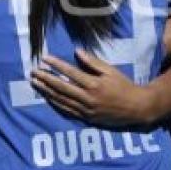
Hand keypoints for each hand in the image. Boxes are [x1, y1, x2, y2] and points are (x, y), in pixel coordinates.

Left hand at [31, 50, 155, 126]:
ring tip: (35, 83)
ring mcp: (87, 110)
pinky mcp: (87, 118)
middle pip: (62, 87)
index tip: (44, 59)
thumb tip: (77, 51)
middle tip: (33, 72)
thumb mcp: (111, 71)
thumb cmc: (124, 86)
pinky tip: (47, 98)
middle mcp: (88, 98)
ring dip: (47, 91)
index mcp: (95, 84)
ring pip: (62, 100)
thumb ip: (93, 62)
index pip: (71, 73)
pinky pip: (67, 111)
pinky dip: (55, 104)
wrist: (137, 108)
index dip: (56, 65)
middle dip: (46, 79)